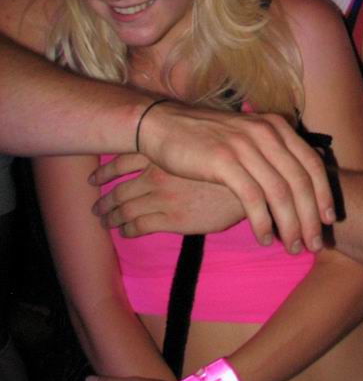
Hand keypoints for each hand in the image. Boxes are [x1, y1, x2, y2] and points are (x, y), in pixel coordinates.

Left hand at [92, 156, 244, 236]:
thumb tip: (176, 150)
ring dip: (111, 217)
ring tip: (104, 221)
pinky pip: (139, 226)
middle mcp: (156, 173)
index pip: (122, 161)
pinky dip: (127, 230)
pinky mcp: (171, 218)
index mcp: (163, 154)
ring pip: (124, 208)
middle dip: (104, 199)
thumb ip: (184, 150)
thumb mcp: (203, 149)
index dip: (105, 170)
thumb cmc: (232, 165)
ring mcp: (162, 196)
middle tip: (96, 207)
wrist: (250, 185)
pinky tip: (125, 232)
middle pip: (120, 188)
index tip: (94, 177)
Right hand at [93, 103, 333, 253]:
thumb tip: (296, 183)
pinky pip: (253, 198)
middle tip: (315, 244)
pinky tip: (264, 238)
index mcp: (276, 126)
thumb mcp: (246, 135)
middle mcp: (266, 132)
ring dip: (290, 225)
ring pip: (280, 192)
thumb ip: (271, 152)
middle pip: (300, 181)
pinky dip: (262, 222)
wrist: (162, 125)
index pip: (312, 163)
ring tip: (291, 247)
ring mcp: (245, 146)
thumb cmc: (205, 137)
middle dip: (311, 217)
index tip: (329, 220)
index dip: (324, 194)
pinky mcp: (224, 161)